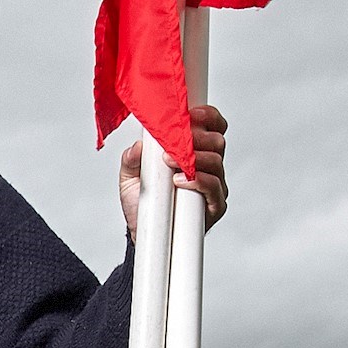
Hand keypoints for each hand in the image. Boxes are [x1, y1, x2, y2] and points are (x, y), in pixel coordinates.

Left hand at [119, 104, 227, 236]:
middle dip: (196, 137)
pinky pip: (214, 189)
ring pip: (217, 162)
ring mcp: (214, 187)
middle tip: (174, 142)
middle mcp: (209, 167)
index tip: (190, 114)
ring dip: (193, 158)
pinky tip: (180, 180)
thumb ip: (132, 159)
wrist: (142, 233)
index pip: (213, 127)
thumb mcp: (130, 177)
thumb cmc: (143, 202)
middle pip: (217, 142)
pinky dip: (198, 181)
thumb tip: (138, 146)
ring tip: (170, 161)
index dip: (207, 117)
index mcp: (195, 152)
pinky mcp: (214, 207)